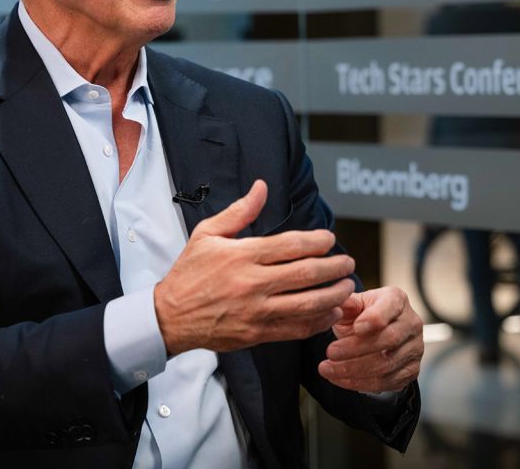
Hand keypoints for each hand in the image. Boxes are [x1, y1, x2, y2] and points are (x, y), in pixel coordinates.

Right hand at [154, 180, 356, 354]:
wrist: (170, 316)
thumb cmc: (189, 272)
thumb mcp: (207, 234)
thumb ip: (239, 212)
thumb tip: (261, 187)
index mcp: (241, 256)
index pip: (289, 245)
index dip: (316, 241)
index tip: (330, 239)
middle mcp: (251, 283)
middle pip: (305, 274)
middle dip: (333, 267)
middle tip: (348, 262)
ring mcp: (256, 311)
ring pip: (306, 303)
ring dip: (333, 295)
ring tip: (347, 287)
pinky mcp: (257, 333)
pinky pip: (295, 328)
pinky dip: (317, 321)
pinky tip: (330, 313)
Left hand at [317, 287, 422, 393]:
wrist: (374, 335)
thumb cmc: (361, 315)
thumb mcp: (351, 305)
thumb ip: (344, 304)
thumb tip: (333, 303)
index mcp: (396, 299)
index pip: (390, 307)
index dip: (374, 319)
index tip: (355, 328)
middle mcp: (411, 322)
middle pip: (390, 339)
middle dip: (356, 349)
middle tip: (330, 352)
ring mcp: (414, 348)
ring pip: (387, 365)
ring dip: (353, 370)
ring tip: (328, 368)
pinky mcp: (411, 370)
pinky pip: (386, 382)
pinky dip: (359, 383)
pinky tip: (340, 379)